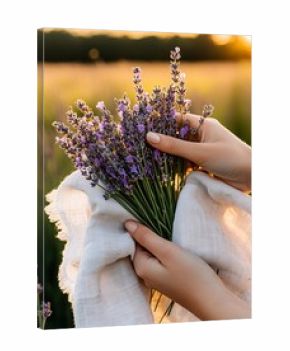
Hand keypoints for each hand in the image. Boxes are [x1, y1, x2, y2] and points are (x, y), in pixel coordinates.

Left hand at [125, 220, 250, 320]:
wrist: (212, 300)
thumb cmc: (191, 274)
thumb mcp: (168, 251)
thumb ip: (147, 237)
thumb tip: (127, 224)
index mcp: (140, 267)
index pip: (132, 241)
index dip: (141, 228)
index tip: (152, 218)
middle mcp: (144, 274)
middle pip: (140, 247)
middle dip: (149, 235)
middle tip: (164, 225)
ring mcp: (155, 278)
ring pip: (151, 253)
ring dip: (158, 243)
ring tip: (169, 234)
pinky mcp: (165, 279)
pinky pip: (158, 260)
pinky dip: (163, 252)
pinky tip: (173, 247)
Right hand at [146, 114, 250, 191]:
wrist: (251, 178)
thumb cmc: (230, 158)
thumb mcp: (200, 152)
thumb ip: (175, 146)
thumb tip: (149, 137)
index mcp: (203, 125)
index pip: (177, 120)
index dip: (161, 123)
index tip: (143, 127)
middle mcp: (201, 136)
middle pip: (177, 136)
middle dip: (162, 141)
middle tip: (142, 146)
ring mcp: (202, 150)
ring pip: (179, 151)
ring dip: (168, 156)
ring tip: (148, 159)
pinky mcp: (203, 164)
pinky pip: (185, 162)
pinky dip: (176, 166)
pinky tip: (164, 171)